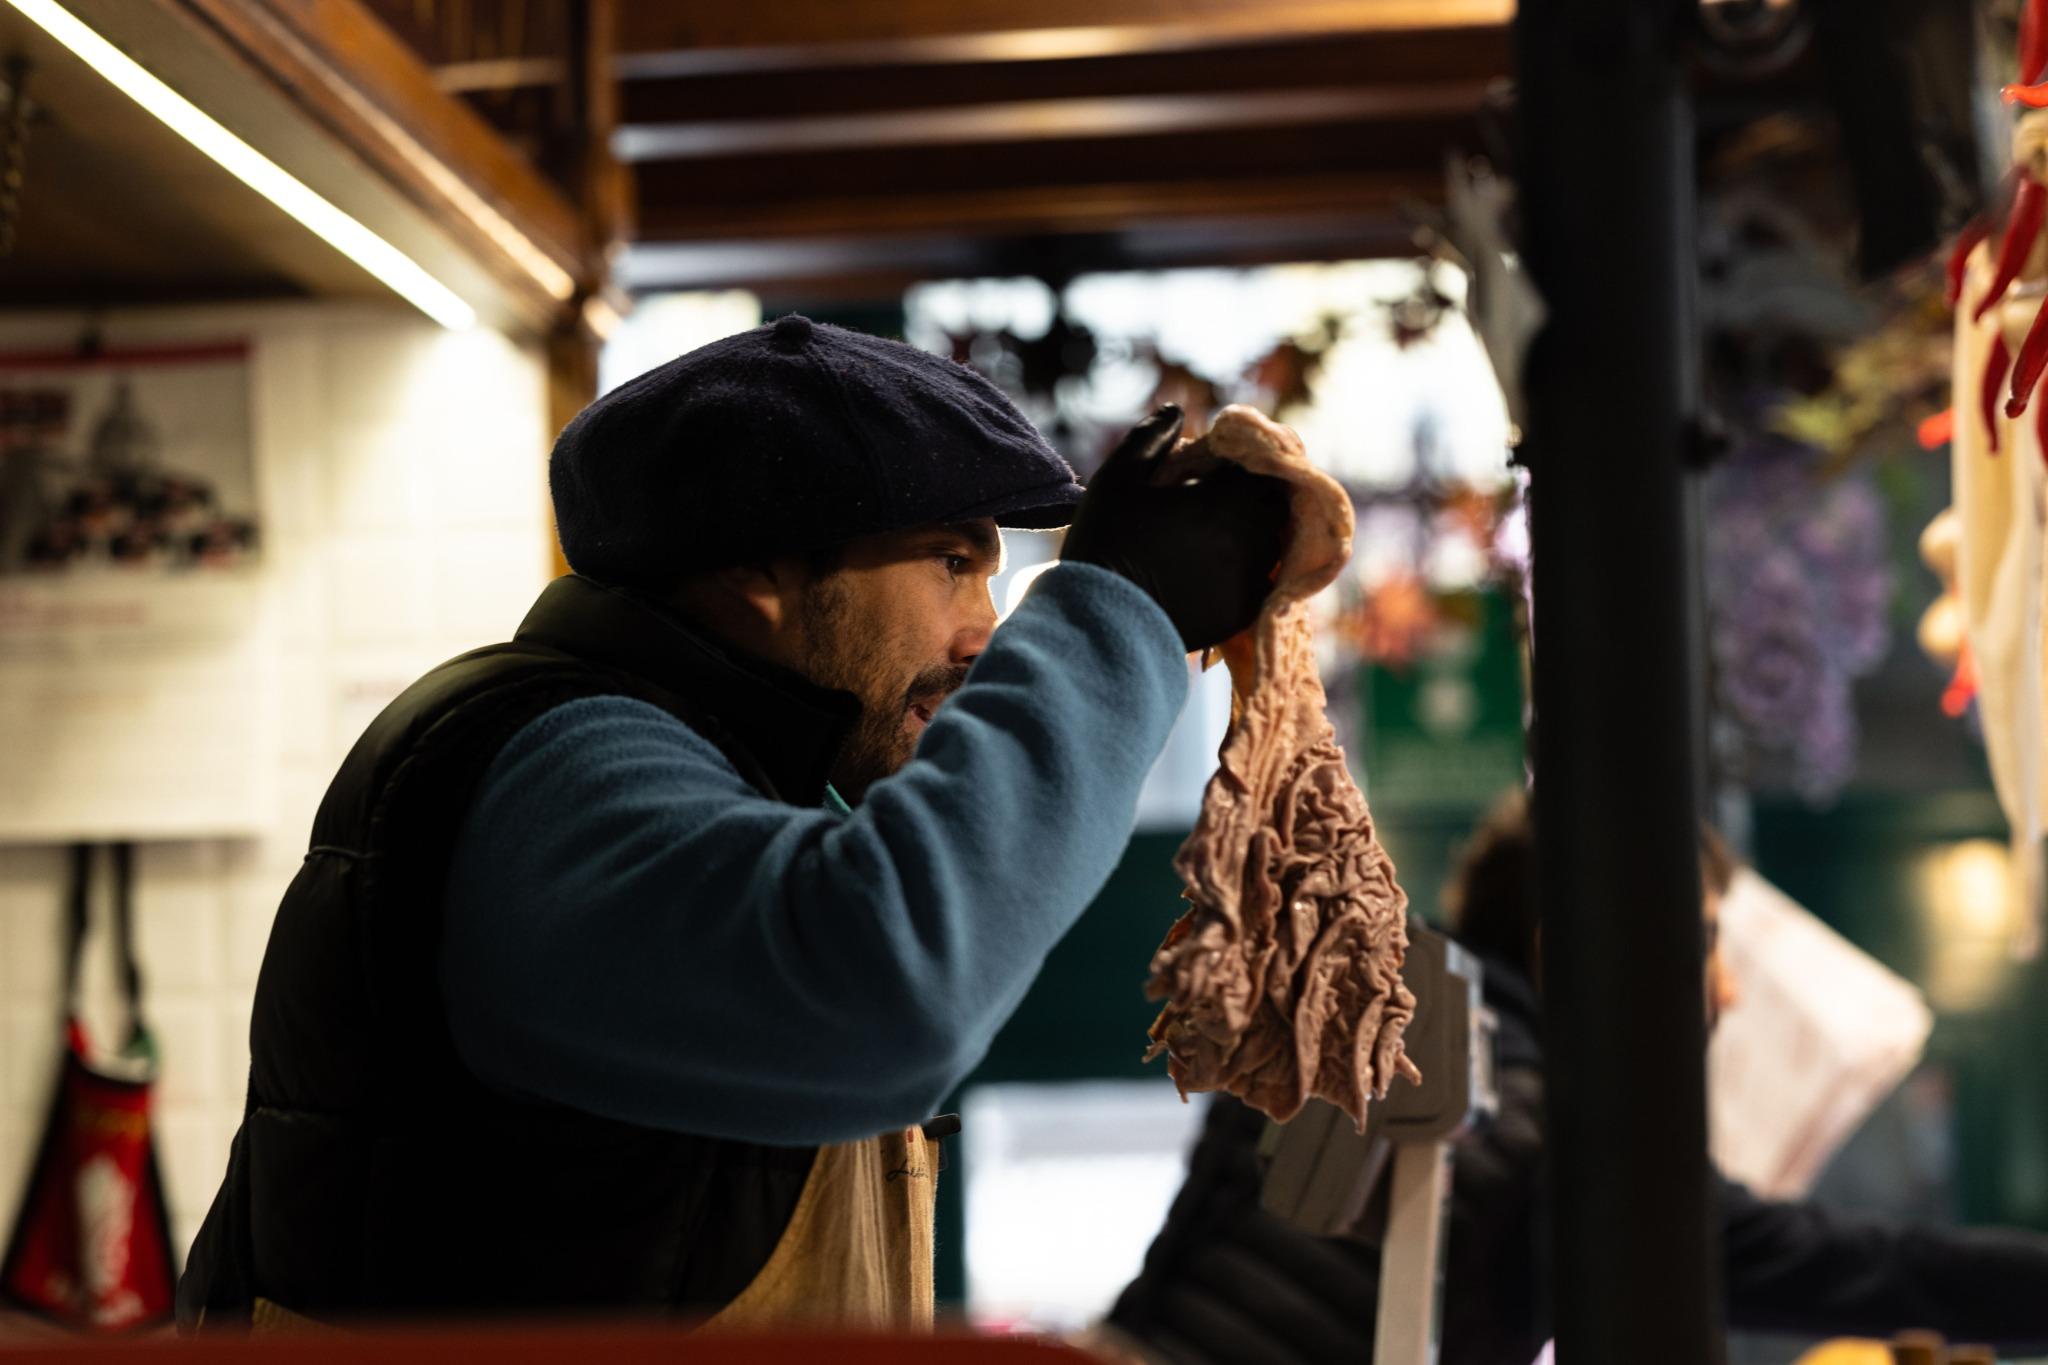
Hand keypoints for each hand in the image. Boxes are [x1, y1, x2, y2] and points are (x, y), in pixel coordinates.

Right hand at [1061, 406, 1292, 651]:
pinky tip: (1210, 569)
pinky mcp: (1240, 614)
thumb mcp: (1118, 478)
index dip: (1245, 463)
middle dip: (1252, 498)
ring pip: (1269, 546)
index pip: (1263, 470)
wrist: (1102, 623)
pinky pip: (1257, 583)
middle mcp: (1252, 543)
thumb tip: (1176, 411)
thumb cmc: (1106, 543)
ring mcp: (1250, 582)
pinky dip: (1242, 571)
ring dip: (1251, 534)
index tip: (1221, 466)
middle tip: (1220, 498)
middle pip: (1272, 508)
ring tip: (1214, 534)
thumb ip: (1150, 438)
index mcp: (1229, 503)